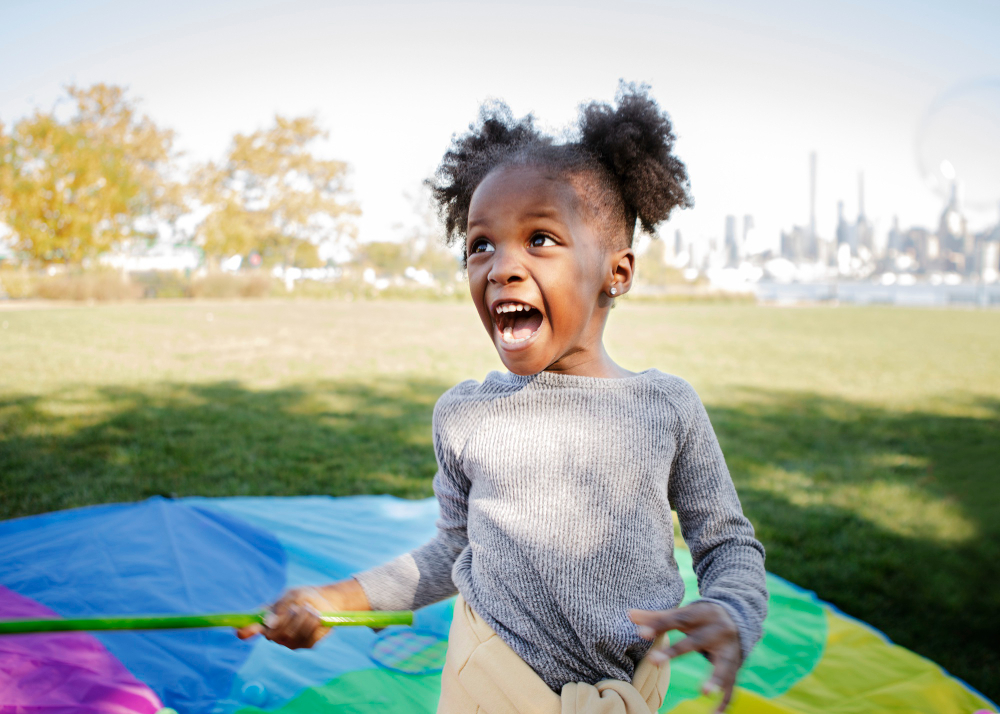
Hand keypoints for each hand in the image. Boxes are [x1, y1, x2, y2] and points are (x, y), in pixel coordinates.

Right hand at [236, 578, 370, 649]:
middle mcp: (276, 633)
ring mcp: (290, 641)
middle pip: (273, 635)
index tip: (240, 631)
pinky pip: (307, 639)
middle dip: (288, 619)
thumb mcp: (293, 596)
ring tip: (309, 609)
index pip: (251, 628)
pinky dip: (313, 625)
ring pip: (291, 636)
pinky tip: (316, 617)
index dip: (245, 630)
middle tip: (299, 607)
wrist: (326, 601)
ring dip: (303, 619)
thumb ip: (281, 608)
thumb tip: (267, 623)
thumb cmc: (304, 597)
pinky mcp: (306, 645)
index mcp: (267, 619)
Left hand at [629, 602, 741, 712]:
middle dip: (676, 652)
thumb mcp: (683, 614)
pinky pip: (732, 684)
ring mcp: (729, 650)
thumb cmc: (700, 617)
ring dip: (715, 678)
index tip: (640, 633)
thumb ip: (657, 617)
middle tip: (653, 661)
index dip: (659, 625)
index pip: (678, 619)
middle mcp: (718, 631)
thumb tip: (630, 615)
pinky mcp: (736, 666)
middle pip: (696, 642)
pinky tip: (716, 713)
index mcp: (702, 614)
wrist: (738, 616)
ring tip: (704, 691)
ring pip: (723, 664)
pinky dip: (725, 700)